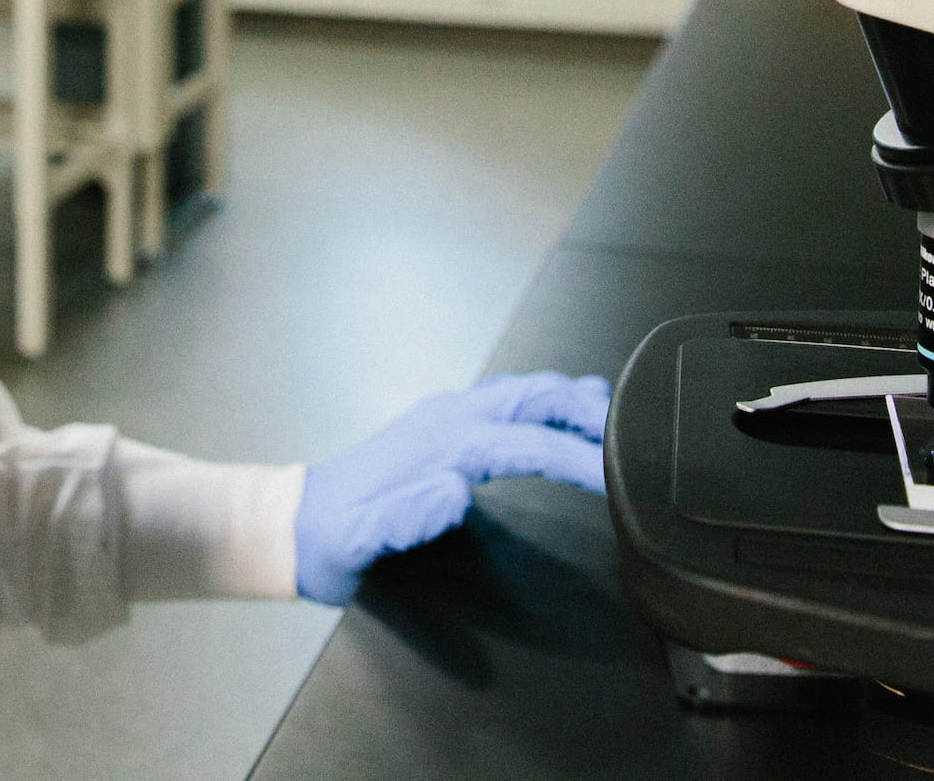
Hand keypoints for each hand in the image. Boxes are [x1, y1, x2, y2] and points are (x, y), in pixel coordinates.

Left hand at [292, 372, 609, 604]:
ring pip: (524, 391)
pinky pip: (510, 401)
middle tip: (637, 438)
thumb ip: (404, 517)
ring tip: (616, 419)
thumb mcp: (359, 541)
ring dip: (571, 400)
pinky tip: (564, 417)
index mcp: (437, 445)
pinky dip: (548, 403)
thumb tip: (454, 491)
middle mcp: (446, 419)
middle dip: (589, 412)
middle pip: (534, 397)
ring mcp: (446, 418)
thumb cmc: (332, 539)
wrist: (296, 527)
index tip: (616, 477)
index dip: (578, 457)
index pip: (527, 443)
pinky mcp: (445, 427)